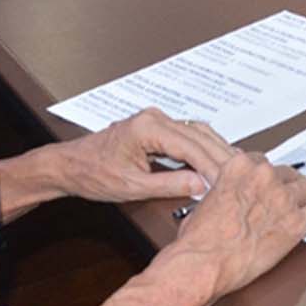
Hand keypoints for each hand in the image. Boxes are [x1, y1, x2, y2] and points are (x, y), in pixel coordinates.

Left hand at [55, 108, 236, 205]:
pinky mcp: (155, 129)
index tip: (226, 182)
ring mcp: (155, 121)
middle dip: (218, 158)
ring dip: (212, 153)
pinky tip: (209, 165)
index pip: (192, 146)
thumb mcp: (132, 186)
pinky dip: (200, 151)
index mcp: (148, 127)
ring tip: (228, 172)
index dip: (212, 166)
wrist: (69, 166)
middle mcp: (154, 118)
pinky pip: (185, 137)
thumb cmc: (92, 173)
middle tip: (236, 177)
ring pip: (195, 134)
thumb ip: (170, 184)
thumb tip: (199, 185)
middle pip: (198, 136)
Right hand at [164, 150, 305, 298]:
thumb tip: (230, 198)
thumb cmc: (199, 240)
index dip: (270, 175)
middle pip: (289, 175)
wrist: (202, 263)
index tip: (272, 181)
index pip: (264, 163)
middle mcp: (264, 178)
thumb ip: (225, 191)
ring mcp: (282, 199)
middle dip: (293, 184)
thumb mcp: (206, 201)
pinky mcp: (295, 223)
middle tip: (295, 191)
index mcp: (240, 168)